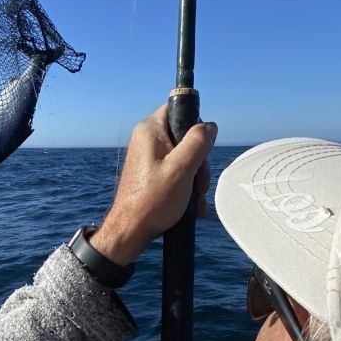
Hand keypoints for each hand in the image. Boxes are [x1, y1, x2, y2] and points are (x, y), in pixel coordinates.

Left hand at [90, 105, 217, 265]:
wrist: (130, 231)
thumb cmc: (152, 200)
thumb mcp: (182, 168)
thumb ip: (198, 142)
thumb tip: (210, 126)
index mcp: (150, 130)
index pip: (177, 109)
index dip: (194, 125)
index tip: (200, 147)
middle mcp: (147, 140)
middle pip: (185, 136)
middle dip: (199, 161)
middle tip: (199, 182)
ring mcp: (149, 158)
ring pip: (184, 157)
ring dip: (195, 178)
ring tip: (195, 199)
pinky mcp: (152, 174)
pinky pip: (176, 171)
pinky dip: (186, 186)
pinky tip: (191, 205)